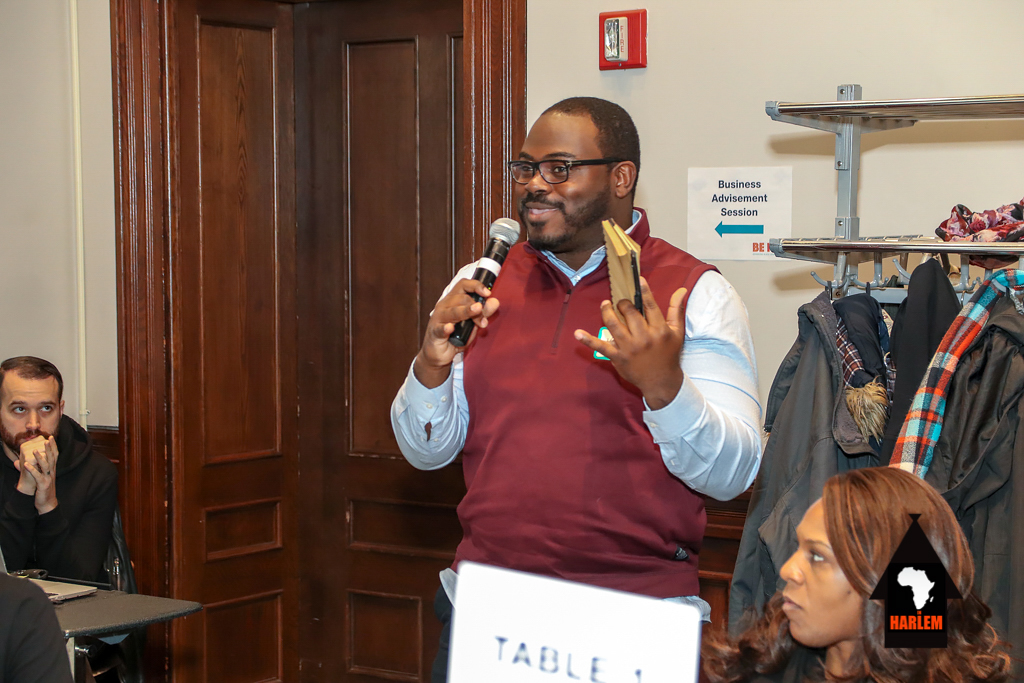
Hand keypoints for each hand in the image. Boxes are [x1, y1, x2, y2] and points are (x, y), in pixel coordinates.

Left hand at [14, 436, 57, 513]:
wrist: (47, 503)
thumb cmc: (42, 489)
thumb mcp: (39, 478)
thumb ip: (30, 468)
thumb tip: (16, 463)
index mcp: (51, 470)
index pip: (54, 455)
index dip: (53, 446)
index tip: (50, 437)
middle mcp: (52, 472)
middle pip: (52, 458)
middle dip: (49, 448)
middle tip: (47, 439)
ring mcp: (48, 478)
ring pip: (46, 466)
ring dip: (40, 458)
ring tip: (35, 451)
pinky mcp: (43, 485)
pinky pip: (38, 476)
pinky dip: (32, 470)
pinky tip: (26, 465)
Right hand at [414, 278, 500, 388]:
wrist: (439, 354)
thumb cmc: (456, 336)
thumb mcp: (473, 324)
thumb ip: (483, 313)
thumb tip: (495, 301)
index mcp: (453, 300)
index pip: (463, 285)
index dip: (476, 286)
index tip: (488, 293)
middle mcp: (444, 306)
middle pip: (461, 298)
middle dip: (476, 307)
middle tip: (484, 321)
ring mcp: (438, 319)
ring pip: (453, 311)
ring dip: (466, 311)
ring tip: (478, 310)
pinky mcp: (435, 332)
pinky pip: (440, 329)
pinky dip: (446, 328)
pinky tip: (450, 327)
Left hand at [574, 278, 687, 409]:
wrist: (661, 381)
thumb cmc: (669, 354)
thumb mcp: (677, 332)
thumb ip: (676, 310)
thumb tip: (681, 290)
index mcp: (659, 330)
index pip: (651, 307)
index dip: (645, 292)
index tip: (639, 279)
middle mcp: (644, 338)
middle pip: (630, 313)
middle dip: (624, 304)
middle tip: (621, 302)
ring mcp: (629, 348)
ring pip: (614, 325)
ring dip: (606, 312)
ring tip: (605, 304)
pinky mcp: (618, 357)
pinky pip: (601, 347)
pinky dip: (588, 340)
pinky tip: (577, 333)